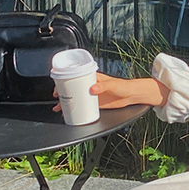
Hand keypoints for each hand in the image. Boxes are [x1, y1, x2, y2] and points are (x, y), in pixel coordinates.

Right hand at [53, 73, 169, 111]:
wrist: (132, 95)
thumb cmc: (124, 86)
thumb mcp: (113, 85)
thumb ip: (103, 86)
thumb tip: (92, 89)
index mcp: (93, 77)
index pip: (76, 77)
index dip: (66, 80)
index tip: (59, 85)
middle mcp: (90, 85)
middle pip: (73, 87)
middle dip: (63, 92)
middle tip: (56, 97)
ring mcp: (92, 95)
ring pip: (76, 97)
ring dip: (67, 102)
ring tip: (58, 107)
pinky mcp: (95, 103)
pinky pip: (83, 106)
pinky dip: (76, 109)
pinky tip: (70, 113)